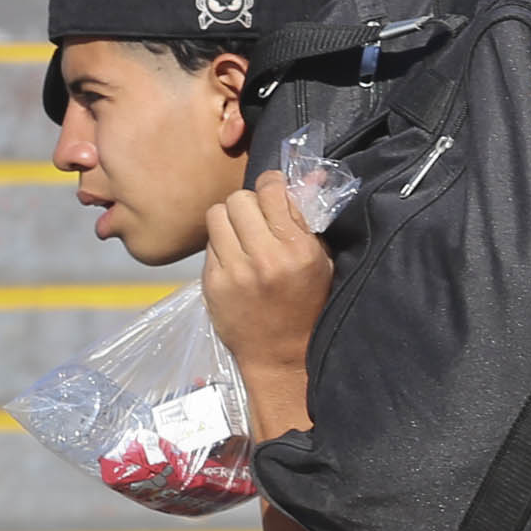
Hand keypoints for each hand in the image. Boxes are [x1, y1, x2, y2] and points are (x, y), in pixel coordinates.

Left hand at [204, 171, 334, 435]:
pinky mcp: (213, 283)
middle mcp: (265, 256)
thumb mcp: (321, 261)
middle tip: (255, 219)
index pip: (271, 190)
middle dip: (248, 204)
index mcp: (297, 248)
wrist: (281, 355)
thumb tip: (307, 175)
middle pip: (239, 199)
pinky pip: (209, 244)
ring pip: (216, 215)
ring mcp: (235, 271)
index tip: (272, 193)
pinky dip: (220, 245)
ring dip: (229, 220)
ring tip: (240, 235)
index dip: (271, 185)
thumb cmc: (308, 305)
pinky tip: (233, 260)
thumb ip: (309, 218)